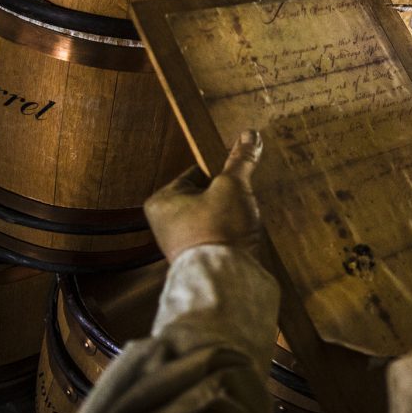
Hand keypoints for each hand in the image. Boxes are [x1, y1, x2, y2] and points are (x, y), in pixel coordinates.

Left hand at [144, 130, 263, 262]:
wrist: (225, 278)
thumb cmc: (218, 228)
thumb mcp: (232, 186)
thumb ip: (240, 160)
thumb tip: (250, 134)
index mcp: (161, 201)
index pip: (195, 172)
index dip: (220, 173)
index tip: (237, 177)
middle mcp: (164, 223)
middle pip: (205, 195)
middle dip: (227, 197)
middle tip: (242, 200)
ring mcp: (181, 244)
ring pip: (214, 217)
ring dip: (231, 217)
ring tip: (245, 220)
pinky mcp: (199, 260)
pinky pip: (218, 237)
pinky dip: (232, 234)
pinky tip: (245, 235)